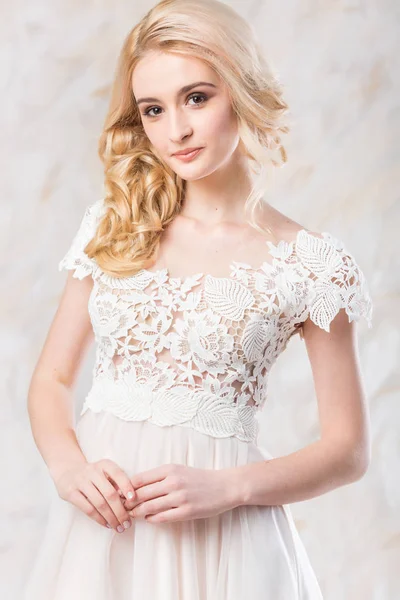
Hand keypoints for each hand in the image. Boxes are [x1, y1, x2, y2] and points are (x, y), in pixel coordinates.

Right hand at [52, 458, 136, 531]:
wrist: (67, 471)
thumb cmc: (93, 475)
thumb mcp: (104, 472)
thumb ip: (116, 483)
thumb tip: (129, 501)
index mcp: (104, 464)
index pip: (118, 474)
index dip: (127, 486)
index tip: (133, 500)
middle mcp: (92, 471)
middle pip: (109, 493)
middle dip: (120, 511)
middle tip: (127, 523)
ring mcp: (80, 481)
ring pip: (99, 503)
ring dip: (111, 518)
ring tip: (119, 527)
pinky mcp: (70, 493)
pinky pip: (88, 509)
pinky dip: (99, 519)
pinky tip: (107, 524)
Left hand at [122, 463, 240, 523]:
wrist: (225, 486)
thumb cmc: (199, 478)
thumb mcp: (179, 470)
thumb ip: (159, 476)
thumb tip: (136, 486)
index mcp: (170, 469)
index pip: (139, 479)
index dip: (126, 488)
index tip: (119, 494)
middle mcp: (173, 482)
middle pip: (141, 494)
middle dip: (128, 502)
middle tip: (119, 508)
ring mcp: (180, 498)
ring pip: (149, 507)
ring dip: (137, 513)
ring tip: (130, 515)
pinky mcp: (186, 512)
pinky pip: (162, 517)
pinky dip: (152, 519)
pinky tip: (148, 519)